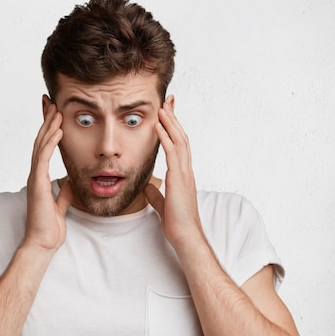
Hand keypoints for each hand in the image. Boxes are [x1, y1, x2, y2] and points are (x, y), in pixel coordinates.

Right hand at [23, 102, 72, 252]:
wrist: (42, 243)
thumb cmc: (49, 227)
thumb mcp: (61, 204)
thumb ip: (63, 191)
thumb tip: (69, 181)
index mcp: (40, 177)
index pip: (44, 148)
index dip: (48, 130)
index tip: (54, 114)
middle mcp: (35, 174)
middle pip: (40, 141)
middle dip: (46, 121)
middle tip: (51, 103)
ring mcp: (35, 177)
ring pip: (40, 145)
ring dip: (49, 126)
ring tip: (56, 110)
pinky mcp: (38, 183)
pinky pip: (43, 158)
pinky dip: (50, 143)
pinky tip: (57, 130)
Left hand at [145, 97, 205, 249]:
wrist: (185, 235)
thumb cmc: (177, 222)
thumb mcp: (162, 204)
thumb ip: (156, 194)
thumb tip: (148, 187)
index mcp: (183, 174)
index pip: (179, 145)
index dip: (174, 128)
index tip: (168, 114)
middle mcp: (186, 170)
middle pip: (181, 137)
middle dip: (174, 118)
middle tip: (168, 101)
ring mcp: (184, 173)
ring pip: (179, 141)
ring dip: (170, 122)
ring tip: (163, 106)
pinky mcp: (179, 179)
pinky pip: (172, 153)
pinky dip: (166, 137)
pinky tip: (159, 126)